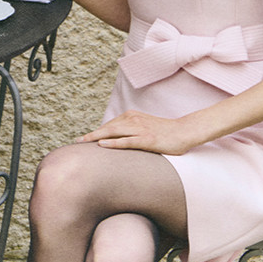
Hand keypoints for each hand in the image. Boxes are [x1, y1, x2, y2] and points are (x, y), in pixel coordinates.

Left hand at [77, 110, 206, 155]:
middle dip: (91, 134)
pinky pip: (126, 141)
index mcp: (132, 116)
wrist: (185, 131)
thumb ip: (131, 131)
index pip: (110, 125)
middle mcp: (134, 120)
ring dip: (97, 137)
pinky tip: (102, 145)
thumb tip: (117, 141)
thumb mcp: (145, 128)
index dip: (95, 132)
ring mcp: (140, 129)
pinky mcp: (147, 139)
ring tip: (83, 143)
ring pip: (113, 132)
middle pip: (108, 127)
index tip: (82, 139)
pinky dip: (113, 142)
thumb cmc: (165, 132)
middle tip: (77, 141)